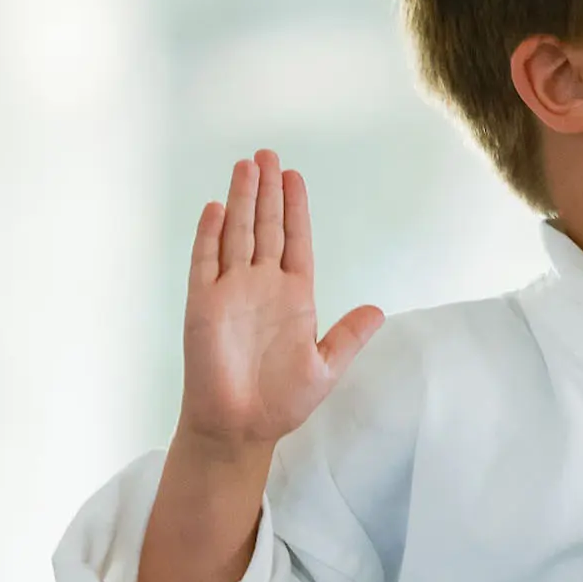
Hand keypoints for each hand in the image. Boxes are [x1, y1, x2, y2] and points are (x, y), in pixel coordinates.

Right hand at [177, 148, 384, 452]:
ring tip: (246, 166)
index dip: (296, 207)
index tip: (294, 176)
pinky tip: (217, 209)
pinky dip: (210, 235)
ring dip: (242, 201)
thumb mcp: (326, 367)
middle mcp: (262, 286)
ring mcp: (232, 292)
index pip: (296, 240)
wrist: (241, 427)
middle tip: (268, 153)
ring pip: (237, 235)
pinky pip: (205, 263)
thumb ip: (349, 336)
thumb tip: (378, 310)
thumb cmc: (281, 402)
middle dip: (268, 191)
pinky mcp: (203, 305)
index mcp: (294, 296)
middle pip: (266, 227)